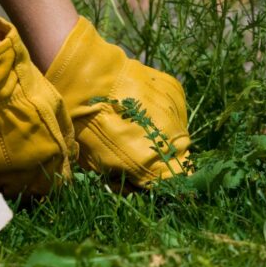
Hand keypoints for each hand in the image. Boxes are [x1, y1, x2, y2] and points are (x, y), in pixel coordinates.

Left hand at [46, 17, 189, 187]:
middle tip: (136, 149)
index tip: (144, 179)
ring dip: (163, 133)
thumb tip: (137, 187)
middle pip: (179, 158)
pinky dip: (160, 112)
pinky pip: (173, 109)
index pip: (173, 186)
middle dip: (162, 158)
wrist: (87, 79)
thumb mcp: (100, 167)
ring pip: (178, 131)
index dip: (159, 184)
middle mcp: (177, 141)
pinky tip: (139, 106)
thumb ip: (127, 182)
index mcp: (158, 165)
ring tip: (136, 124)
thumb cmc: (87, 128)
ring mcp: (178, 113)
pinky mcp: (175, 91)